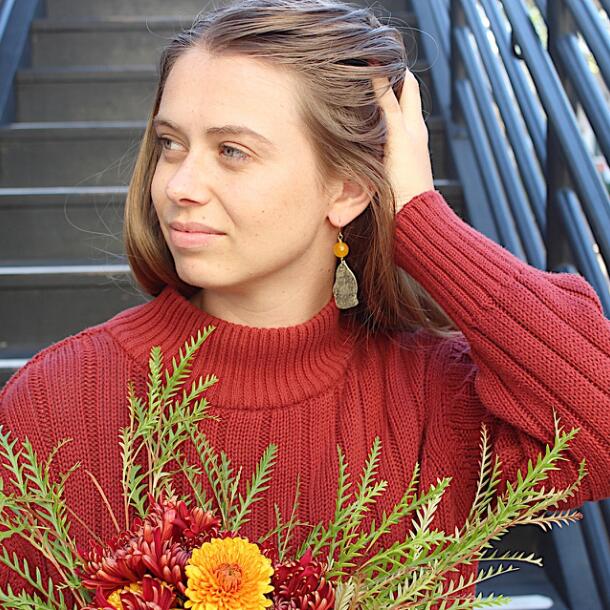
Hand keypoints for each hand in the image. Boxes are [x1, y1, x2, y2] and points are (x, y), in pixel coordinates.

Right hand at [371, 68, 434, 213]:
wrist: (411, 214)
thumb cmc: (407, 178)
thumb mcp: (395, 136)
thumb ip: (388, 107)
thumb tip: (379, 76)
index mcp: (415, 124)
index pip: (409, 85)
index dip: (396, 69)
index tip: (379, 59)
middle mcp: (413, 134)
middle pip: (402, 100)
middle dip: (387, 85)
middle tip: (367, 74)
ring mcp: (404, 149)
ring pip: (394, 119)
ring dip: (381, 107)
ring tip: (362, 98)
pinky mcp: (396, 163)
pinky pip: (387, 137)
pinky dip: (377, 127)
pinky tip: (365, 131)